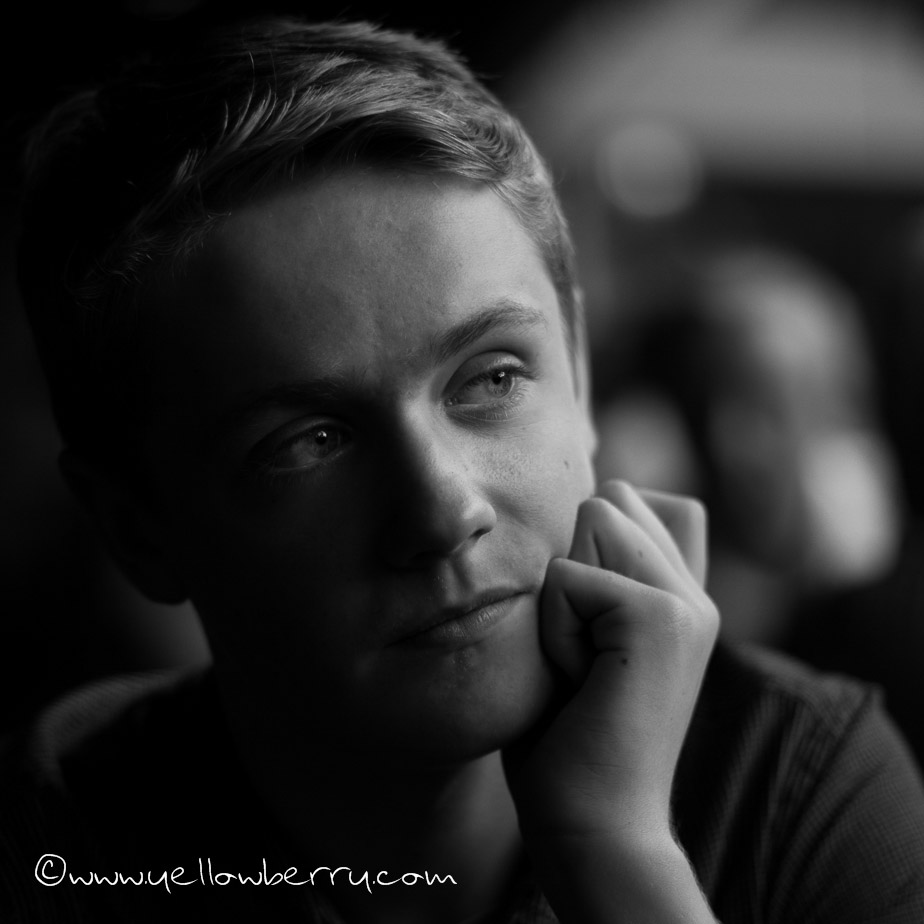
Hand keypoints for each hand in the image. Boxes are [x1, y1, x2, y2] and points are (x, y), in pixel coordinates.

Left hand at [505, 479, 718, 846]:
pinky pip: (567, 576)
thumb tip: (594, 503)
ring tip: (582, 663)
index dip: (597, 535)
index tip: (589, 617)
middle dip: (571, 566)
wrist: (594, 825)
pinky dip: (554, 629)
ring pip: (592, 521)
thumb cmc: (569, 740)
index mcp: (681, 596)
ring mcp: (685, 602)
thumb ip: (603, 578)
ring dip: (560, 597)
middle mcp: (692, 592)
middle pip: (608, 501)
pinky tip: (580, 680)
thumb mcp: (585, 642)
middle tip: (584, 650)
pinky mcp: (659, 616)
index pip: (642, 502)